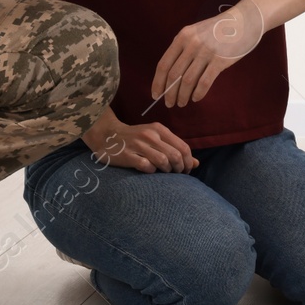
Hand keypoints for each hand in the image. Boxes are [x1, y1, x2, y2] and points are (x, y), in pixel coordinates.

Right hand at [82, 107, 196, 172]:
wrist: (107, 135)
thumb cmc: (136, 138)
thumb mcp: (157, 138)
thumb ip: (175, 148)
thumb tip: (196, 163)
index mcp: (159, 129)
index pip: (183, 147)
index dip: (189, 161)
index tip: (187, 170)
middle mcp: (150, 135)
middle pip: (175, 155)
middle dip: (180, 168)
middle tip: (178, 174)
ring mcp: (138, 145)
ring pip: (163, 161)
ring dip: (167, 171)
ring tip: (165, 174)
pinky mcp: (127, 155)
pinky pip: (146, 166)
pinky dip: (151, 171)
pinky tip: (150, 171)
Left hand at [152, 2, 263, 107]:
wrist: (242, 21)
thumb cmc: (217, 29)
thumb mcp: (195, 32)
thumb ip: (182, 48)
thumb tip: (170, 75)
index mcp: (182, 37)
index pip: (163, 64)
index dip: (157, 82)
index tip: (155, 94)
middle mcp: (192, 44)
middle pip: (174, 75)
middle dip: (169, 93)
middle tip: (169, 103)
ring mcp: (206, 52)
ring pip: (187, 81)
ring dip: (182, 96)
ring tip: (182, 103)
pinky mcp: (220, 60)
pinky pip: (204, 82)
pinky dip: (198, 93)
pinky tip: (196, 98)